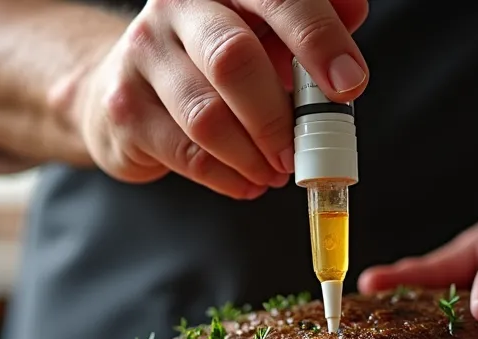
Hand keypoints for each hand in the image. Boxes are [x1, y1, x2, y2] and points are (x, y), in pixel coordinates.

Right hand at [59, 0, 369, 199]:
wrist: (124, 82)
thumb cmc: (212, 53)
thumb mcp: (265, 29)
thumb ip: (311, 19)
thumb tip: (354, 12)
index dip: (318, 39)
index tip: (349, 85)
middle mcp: (176, 5)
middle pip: (233, 59)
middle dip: (278, 116)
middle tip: (301, 152)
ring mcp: (143, 54)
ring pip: (207, 116)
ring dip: (254, 156)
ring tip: (276, 172)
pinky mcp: (124, 107)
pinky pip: (187, 154)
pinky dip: (229, 177)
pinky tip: (248, 181)